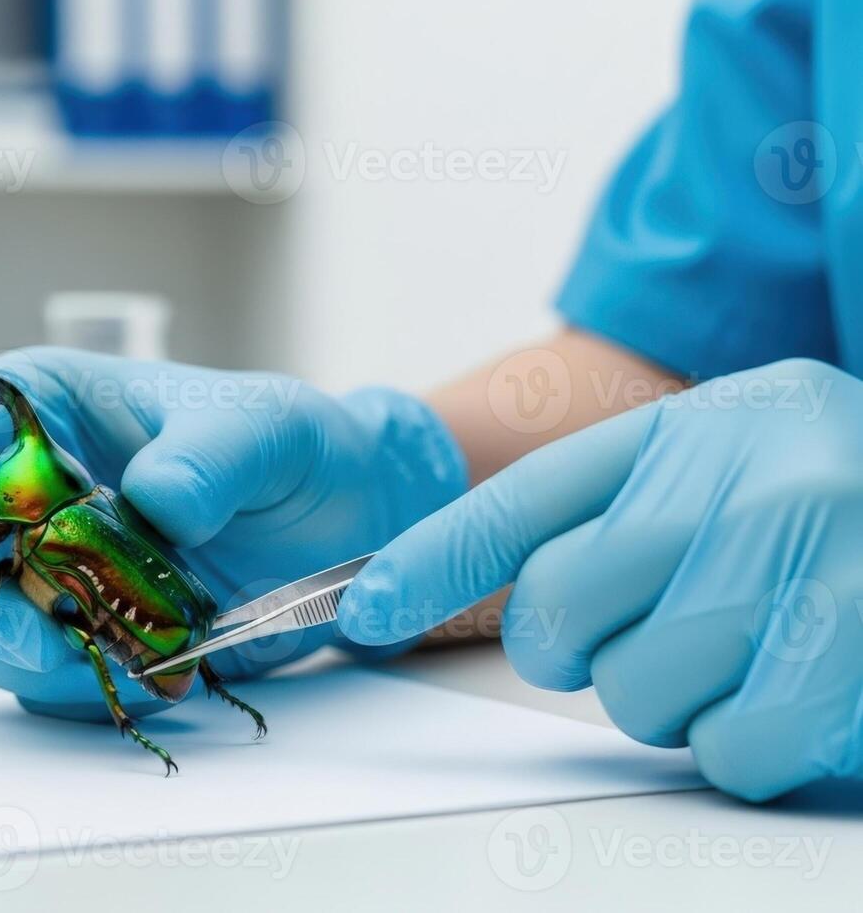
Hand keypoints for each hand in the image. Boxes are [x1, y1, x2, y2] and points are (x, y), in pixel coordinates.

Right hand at [0, 348, 467, 719]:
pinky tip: (136, 674)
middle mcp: (28, 488)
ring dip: (19, 651)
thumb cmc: (290, 446)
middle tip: (34, 631)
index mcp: (47, 408)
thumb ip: (209, 457)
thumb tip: (155, 500)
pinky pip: (37, 671)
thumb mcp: (265, 429)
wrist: (347, 522)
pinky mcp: (79, 629)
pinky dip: (73, 684)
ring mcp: (47, 565)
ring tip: (99, 661)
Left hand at [339, 358, 862, 800]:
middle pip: (559, 618)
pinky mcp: (856, 638)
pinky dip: (749, 742)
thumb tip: (445, 592)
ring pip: (638, 693)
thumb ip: (604, 513)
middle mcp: (745, 472)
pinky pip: (730, 744)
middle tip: (678, 628)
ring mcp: (810, 549)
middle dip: (597, 652)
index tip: (361, 610)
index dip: (424, 563)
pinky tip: (796, 692)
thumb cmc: (839, 511)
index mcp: (692, 430)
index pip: (519, 503)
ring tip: (757, 650)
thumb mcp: (723, 473)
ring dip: (682, 700)